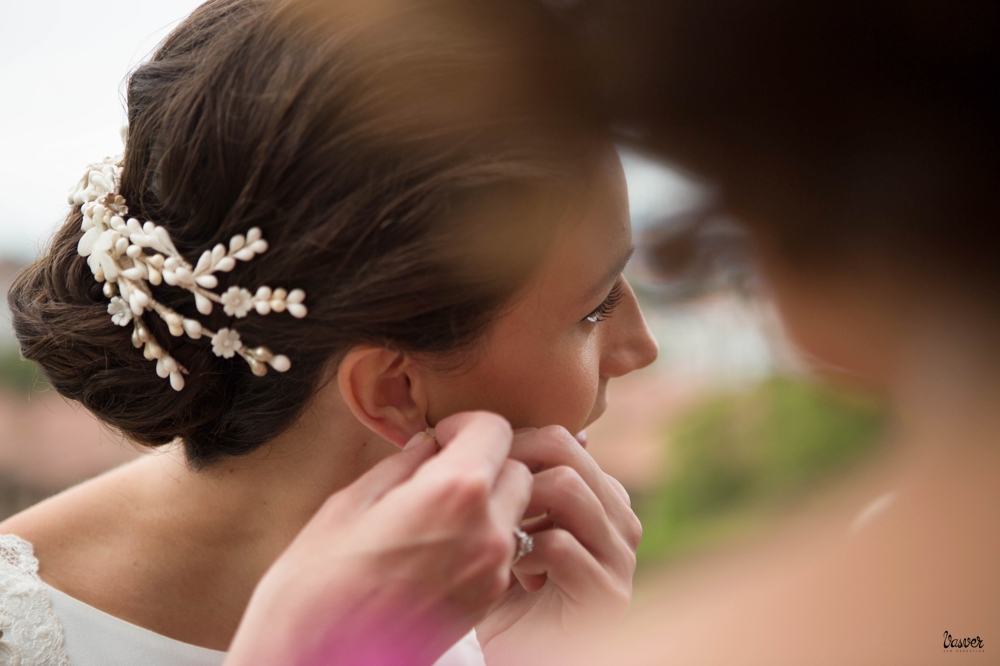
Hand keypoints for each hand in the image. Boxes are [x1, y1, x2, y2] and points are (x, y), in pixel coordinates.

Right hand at [226, 411, 531, 665]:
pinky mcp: (486, 603)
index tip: (440, 437)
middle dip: (486, 461)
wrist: (314, 664)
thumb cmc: (316, 584)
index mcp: (454, 493)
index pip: (496, 429)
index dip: (466, 425)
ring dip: (489, 501)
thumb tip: (427, 445)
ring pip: (515, 511)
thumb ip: (401, 466)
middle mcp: (487, 532)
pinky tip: (438, 545)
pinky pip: (502, 551)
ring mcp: (492, 573)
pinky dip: (483, 537)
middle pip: (517, 470)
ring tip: (437, 511)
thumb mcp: (349, 504)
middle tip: (441, 471)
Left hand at [476, 426, 641, 664]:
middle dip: (511, 462)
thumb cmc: (506, 590)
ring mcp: (620, 558)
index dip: (510, 443)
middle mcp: (621, 520)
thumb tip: (495, 424)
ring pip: (566, 488)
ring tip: (499, 531)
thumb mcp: (512, 525)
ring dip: (517, 505)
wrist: (521, 657)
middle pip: (566, 452)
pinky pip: (559, 545)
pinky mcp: (608, 595)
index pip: (562, 438)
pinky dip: (522, 552)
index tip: (470, 462)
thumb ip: (517, 482)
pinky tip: (511, 571)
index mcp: (603, 497)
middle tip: (478, 488)